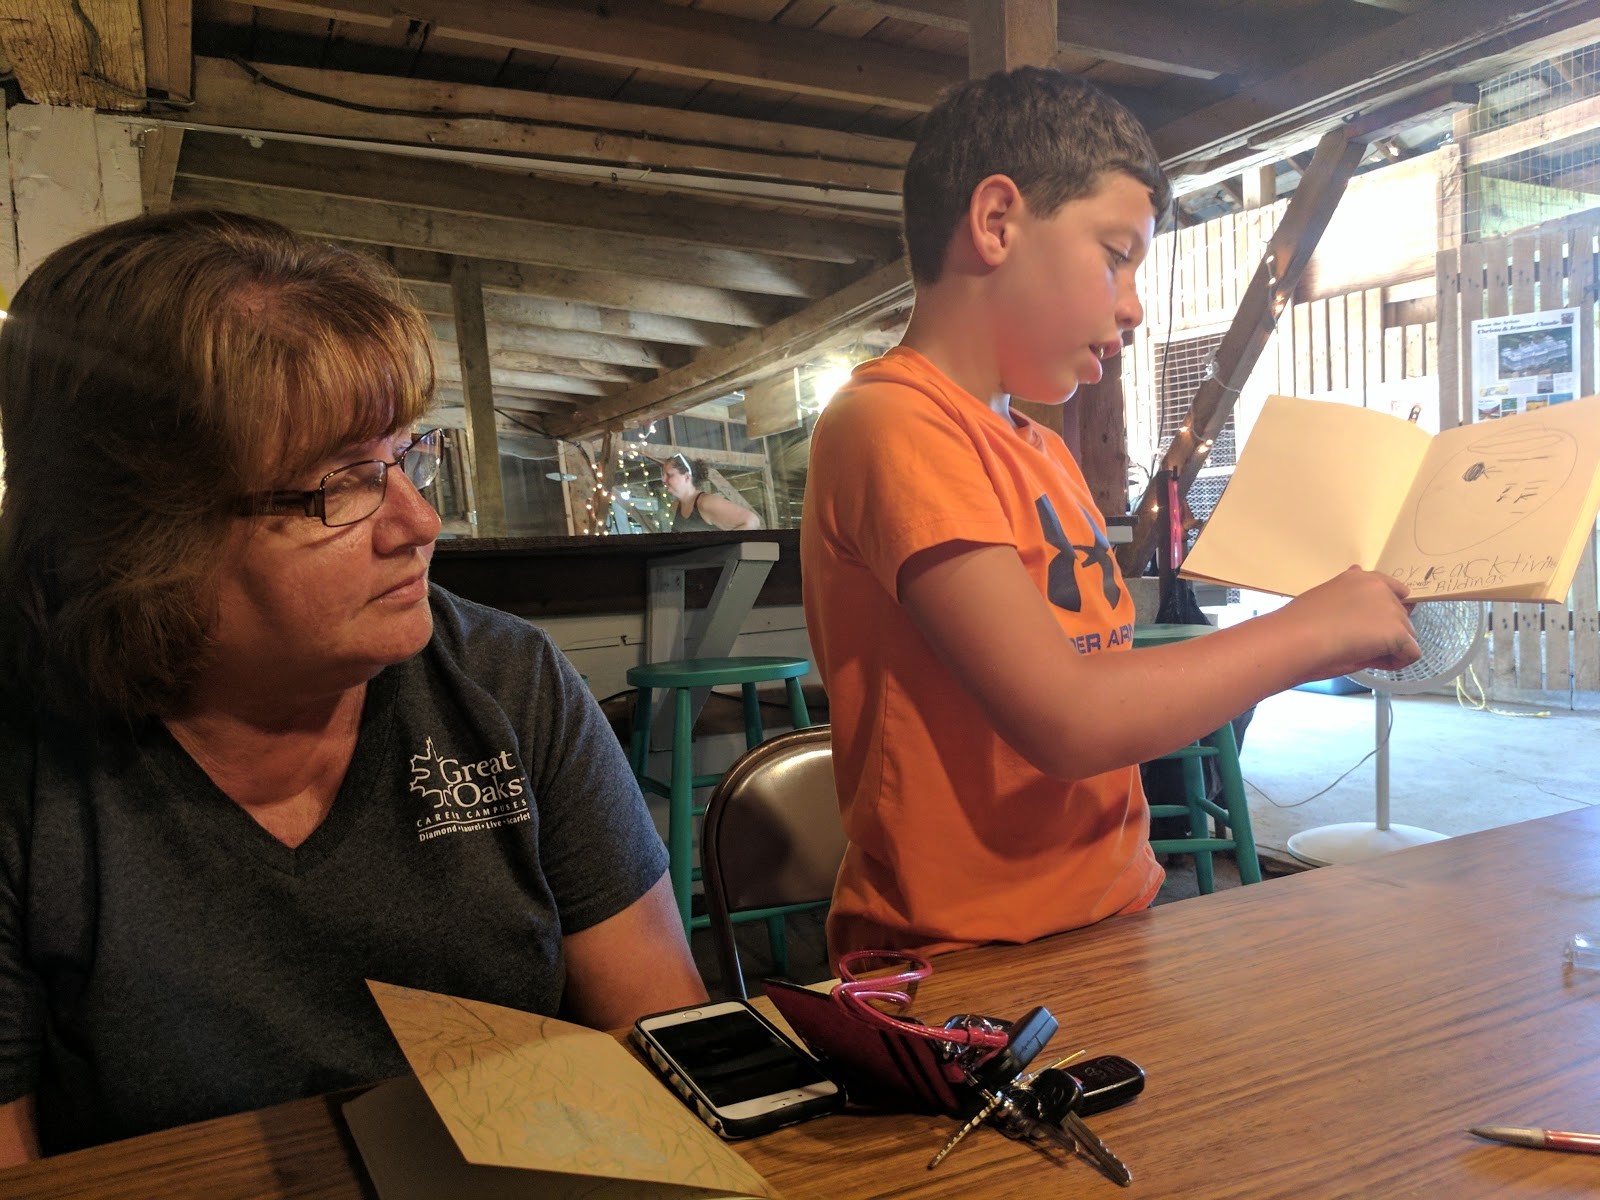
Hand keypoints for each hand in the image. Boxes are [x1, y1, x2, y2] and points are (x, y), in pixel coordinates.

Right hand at [1279, 566, 1419, 678]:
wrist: (1294, 639)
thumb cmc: (1297, 625)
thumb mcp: (1324, 602)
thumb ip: (1348, 600)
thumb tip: (1359, 603)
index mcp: (1359, 578)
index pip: (1394, 590)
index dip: (1385, 613)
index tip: (1366, 627)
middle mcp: (1380, 588)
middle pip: (1401, 616)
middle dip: (1385, 633)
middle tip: (1356, 645)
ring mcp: (1391, 610)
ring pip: (1408, 635)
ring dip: (1390, 647)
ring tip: (1359, 654)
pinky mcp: (1397, 632)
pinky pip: (1411, 653)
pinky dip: (1396, 662)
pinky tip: (1370, 662)